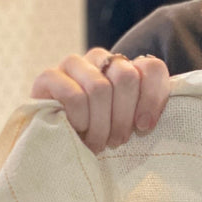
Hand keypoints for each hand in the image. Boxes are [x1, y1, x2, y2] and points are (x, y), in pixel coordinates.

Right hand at [30, 49, 170, 153]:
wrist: (54, 143)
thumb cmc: (98, 134)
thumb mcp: (127, 125)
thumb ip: (143, 115)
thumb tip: (145, 122)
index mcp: (125, 66)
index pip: (151, 68)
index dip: (152, 99)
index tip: (144, 127)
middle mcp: (100, 58)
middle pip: (126, 76)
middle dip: (123, 117)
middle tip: (117, 140)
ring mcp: (73, 64)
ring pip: (99, 87)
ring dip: (100, 124)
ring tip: (97, 142)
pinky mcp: (48, 76)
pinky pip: (74, 95)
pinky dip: (80, 119)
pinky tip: (78, 130)